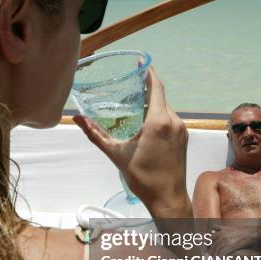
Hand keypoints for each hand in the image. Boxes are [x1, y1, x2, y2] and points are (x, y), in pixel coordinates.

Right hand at [73, 67, 190, 216]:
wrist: (168, 198)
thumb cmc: (142, 177)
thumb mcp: (116, 154)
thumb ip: (95, 134)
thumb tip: (76, 119)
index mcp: (159, 122)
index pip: (156, 87)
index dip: (148, 72)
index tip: (140, 61)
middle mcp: (174, 121)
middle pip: (160, 97)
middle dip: (146, 88)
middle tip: (130, 83)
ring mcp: (181, 130)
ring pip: (166, 109)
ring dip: (152, 104)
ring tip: (135, 103)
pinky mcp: (184, 138)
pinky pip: (171, 119)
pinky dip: (159, 115)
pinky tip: (146, 122)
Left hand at [210, 225, 258, 257]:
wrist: (251, 233)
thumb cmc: (240, 231)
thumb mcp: (228, 227)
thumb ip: (219, 228)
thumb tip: (212, 230)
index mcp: (221, 231)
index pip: (210, 239)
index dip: (208, 245)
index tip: (206, 249)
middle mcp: (222, 236)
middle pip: (213, 245)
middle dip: (210, 252)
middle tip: (209, 256)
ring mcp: (226, 241)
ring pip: (217, 250)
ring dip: (214, 256)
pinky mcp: (231, 246)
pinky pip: (222, 253)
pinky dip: (219, 258)